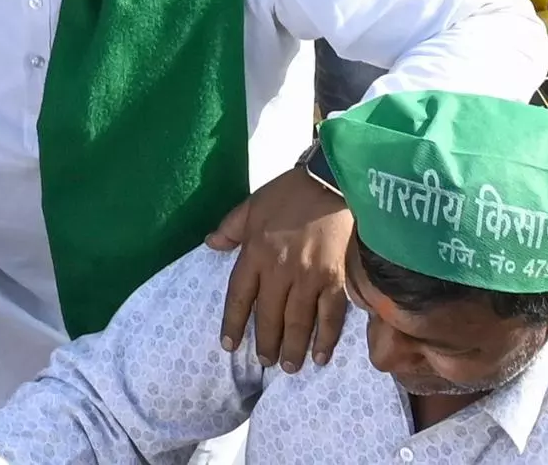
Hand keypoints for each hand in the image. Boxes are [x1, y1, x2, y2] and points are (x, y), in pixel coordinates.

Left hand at [204, 163, 359, 367]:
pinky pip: (330, 315)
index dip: (232, 323)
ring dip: (293, 348)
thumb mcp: (252, 205)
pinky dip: (326, 338)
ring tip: (289, 367)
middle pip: (268, 315)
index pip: (239, 296)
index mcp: (255, 252)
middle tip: (264, 361)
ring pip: (298, 322)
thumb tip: (210, 244)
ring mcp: (310, 277)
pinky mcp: (336, 279)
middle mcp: (280, 270)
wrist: (332, 181)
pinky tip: (321, 355)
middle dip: (266, 342)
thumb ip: (230, 228)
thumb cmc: (290, 192)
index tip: (229, 345)